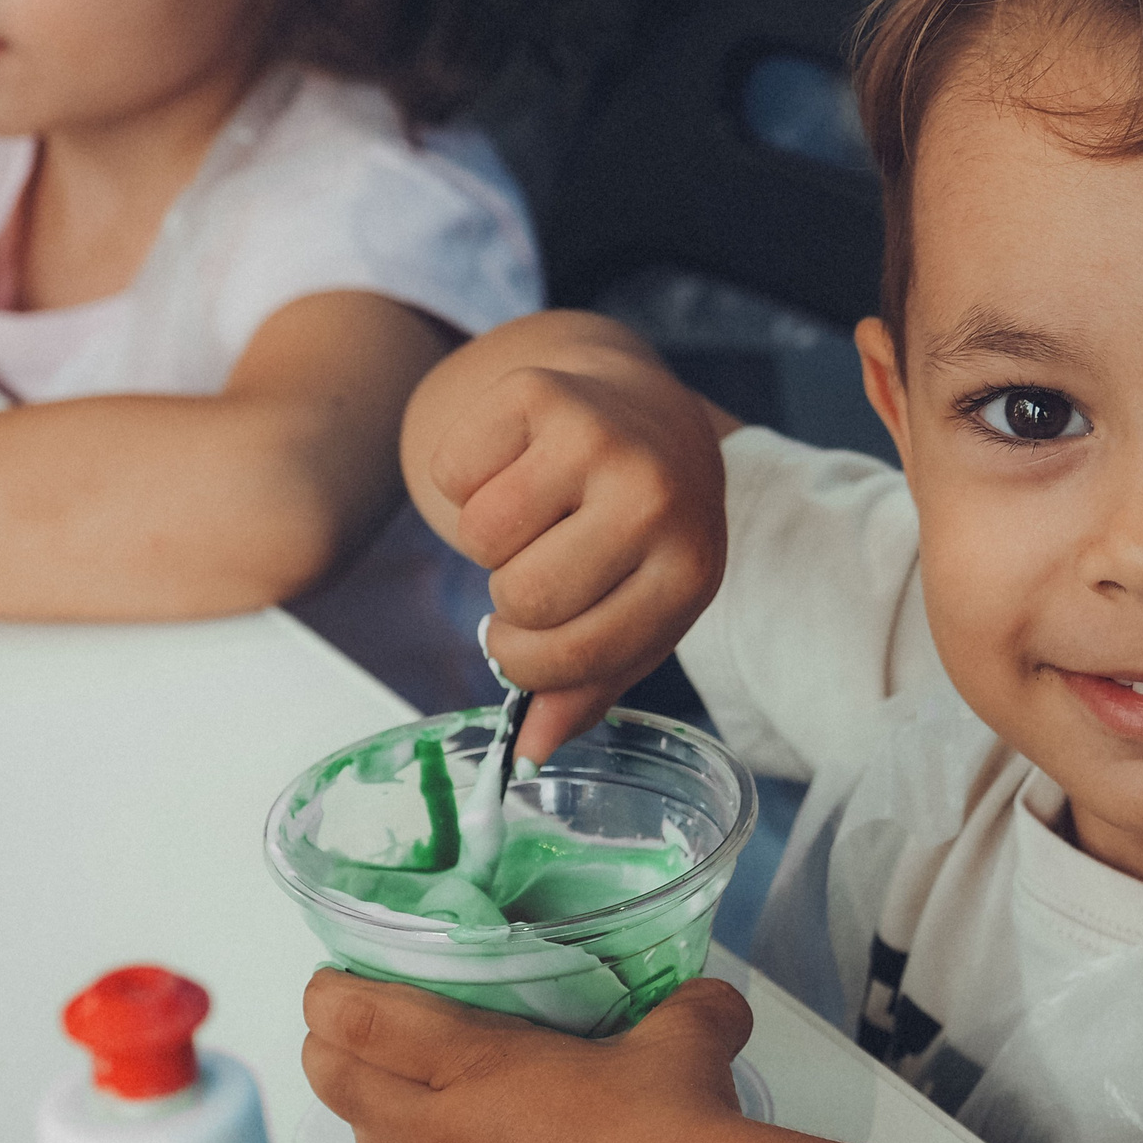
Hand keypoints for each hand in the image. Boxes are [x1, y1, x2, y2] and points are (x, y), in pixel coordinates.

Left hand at [299, 969, 753, 1142]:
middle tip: (344, 1031)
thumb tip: (709, 1001)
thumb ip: (688, 1007)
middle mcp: (443, 1137)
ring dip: (377, 1117)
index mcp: (476, 1065)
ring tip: (406, 1096)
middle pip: (341, 1086)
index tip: (332, 984)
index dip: (332, 996)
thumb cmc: (670, 1130)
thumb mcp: (685, 1037)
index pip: (360, 1021)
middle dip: (329, 1052)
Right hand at [415, 325, 726, 760]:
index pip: (578, 654)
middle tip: (537, 567)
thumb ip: (587, 687)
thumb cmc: (640, 530)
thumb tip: (526, 751)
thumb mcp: (639, 611)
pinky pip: (452, 474)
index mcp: (690, 568)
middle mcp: (654, 497)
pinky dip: (465, 481)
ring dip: (488, 539)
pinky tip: (515, 468)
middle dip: (511, 598)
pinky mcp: (539, 391)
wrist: (645, 410)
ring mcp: (598, 437)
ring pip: (479, 536)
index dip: (528, 665)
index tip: (520, 647)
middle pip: (522, 596)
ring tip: (534, 516)